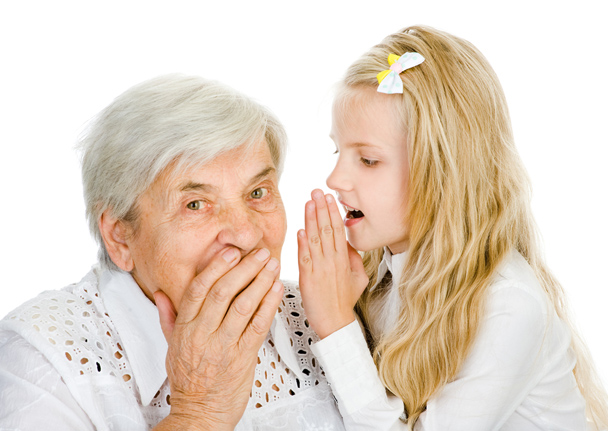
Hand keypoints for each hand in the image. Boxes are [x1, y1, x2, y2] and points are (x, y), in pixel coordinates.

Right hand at [152, 248, 282, 430]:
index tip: (230, 252)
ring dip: (260, 281)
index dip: (215, 267)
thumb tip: (160, 294)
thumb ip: (168, 317)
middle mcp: (202, 335)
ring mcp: (223, 347)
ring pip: (243, 305)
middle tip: (258, 252)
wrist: (200, 414)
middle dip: (243, 268)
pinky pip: (258, 326)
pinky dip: (269, 304)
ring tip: (271, 264)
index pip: (198, 290)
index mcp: (184, 329)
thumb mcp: (171, 347)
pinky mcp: (243, 358)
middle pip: (223, 292)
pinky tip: (276, 289)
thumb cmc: (188, 380)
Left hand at [297, 189, 368, 338]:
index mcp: (344, 259)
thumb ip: (354, 258)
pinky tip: (300, 230)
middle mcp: (332, 261)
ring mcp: (319, 269)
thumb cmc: (344, 301)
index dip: (332, 212)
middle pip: (326, 229)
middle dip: (321, 208)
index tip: (328, 197)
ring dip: (310, 219)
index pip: (338, 230)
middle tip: (317, 191)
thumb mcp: (359, 278)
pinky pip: (304, 258)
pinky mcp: (307, 278)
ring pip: (315, 239)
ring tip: (308, 203)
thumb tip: (347, 244)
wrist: (336, 322)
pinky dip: (302, 243)